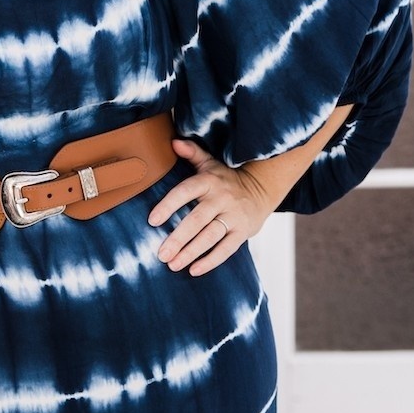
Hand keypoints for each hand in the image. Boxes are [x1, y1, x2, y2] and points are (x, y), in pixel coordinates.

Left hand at [148, 138, 274, 275]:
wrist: (261, 189)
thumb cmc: (225, 179)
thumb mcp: (209, 163)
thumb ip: (191, 152)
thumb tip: (173, 142)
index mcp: (208, 181)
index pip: (185, 192)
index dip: (168, 205)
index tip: (152, 221)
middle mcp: (221, 198)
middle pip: (197, 220)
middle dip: (178, 238)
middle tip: (161, 254)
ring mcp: (233, 216)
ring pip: (210, 237)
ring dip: (191, 252)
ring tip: (172, 265)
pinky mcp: (243, 232)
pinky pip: (226, 249)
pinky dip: (210, 261)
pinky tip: (193, 270)